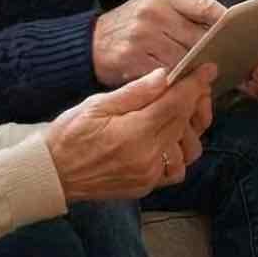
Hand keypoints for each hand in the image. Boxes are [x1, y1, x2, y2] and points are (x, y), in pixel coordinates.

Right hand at [44, 64, 215, 201]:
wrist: (52, 173)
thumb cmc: (68, 135)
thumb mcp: (96, 105)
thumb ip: (135, 93)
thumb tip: (165, 76)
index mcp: (134, 133)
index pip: (177, 104)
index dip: (195, 84)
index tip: (206, 70)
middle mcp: (147, 157)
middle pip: (185, 123)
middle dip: (194, 101)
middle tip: (192, 86)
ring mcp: (149, 175)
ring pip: (189, 150)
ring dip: (189, 128)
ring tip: (178, 113)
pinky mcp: (146, 186)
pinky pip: (176, 170)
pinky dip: (179, 153)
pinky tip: (168, 140)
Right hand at [92, 0, 222, 85]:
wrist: (90, 43)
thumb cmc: (132, 23)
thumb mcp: (154, 4)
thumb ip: (186, 10)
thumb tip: (225, 24)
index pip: (204, 5)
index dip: (225, 21)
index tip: (240, 32)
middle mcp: (152, 14)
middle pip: (198, 37)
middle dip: (216, 51)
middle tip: (233, 61)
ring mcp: (142, 38)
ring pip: (185, 59)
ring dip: (199, 70)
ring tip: (212, 76)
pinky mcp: (132, 62)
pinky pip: (166, 75)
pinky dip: (179, 82)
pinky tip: (188, 86)